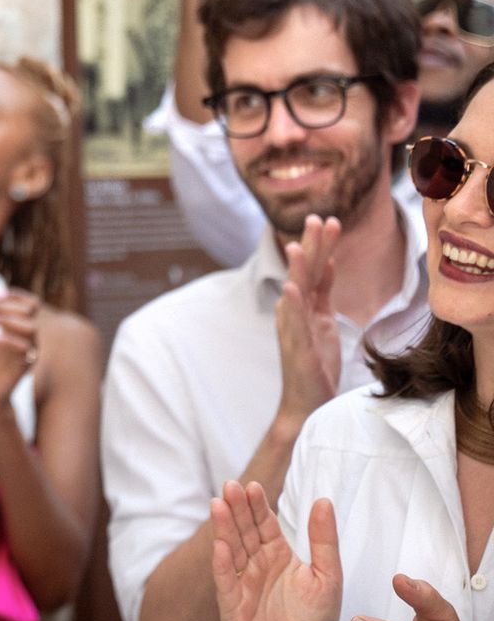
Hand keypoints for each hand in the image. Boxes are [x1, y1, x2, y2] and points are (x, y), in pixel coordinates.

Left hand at [0, 287, 38, 411]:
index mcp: (18, 329)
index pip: (29, 304)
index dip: (15, 295)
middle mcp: (28, 338)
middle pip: (31, 310)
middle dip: (6, 305)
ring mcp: (28, 352)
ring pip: (31, 327)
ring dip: (6, 319)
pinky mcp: (25, 366)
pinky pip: (24, 348)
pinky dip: (5, 339)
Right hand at [211, 481, 343, 620]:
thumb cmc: (314, 619)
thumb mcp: (327, 577)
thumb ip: (324, 540)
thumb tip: (323, 500)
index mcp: (277, 554)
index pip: (264, 523)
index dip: (257, 505)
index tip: (252, 485)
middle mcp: (255, 564)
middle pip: (243, 531)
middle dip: (236, 508)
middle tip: (230, 486)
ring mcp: (241, 583)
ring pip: (231, 550)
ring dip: (224, 528)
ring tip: (218, 505)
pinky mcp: (232, 606)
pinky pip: (227, 582)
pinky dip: (223, 565)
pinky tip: (220, 547)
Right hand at [276, 215, 342, 427]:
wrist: (305, 402)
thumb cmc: (315, 363)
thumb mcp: (324, 321)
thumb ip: (323, 292)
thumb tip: (328, 262)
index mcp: (304, 306)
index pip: (314, 270)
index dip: (321, 246)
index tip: (329, 220)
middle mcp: (294, 313)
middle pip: (304, 273)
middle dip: (310, 246)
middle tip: (317, 218)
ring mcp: (293, 329)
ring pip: (296, 293)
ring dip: (297, 269)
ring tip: (297, 245)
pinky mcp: (296, 348)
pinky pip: (294, 322)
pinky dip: (292, 304)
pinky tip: (291, 288)